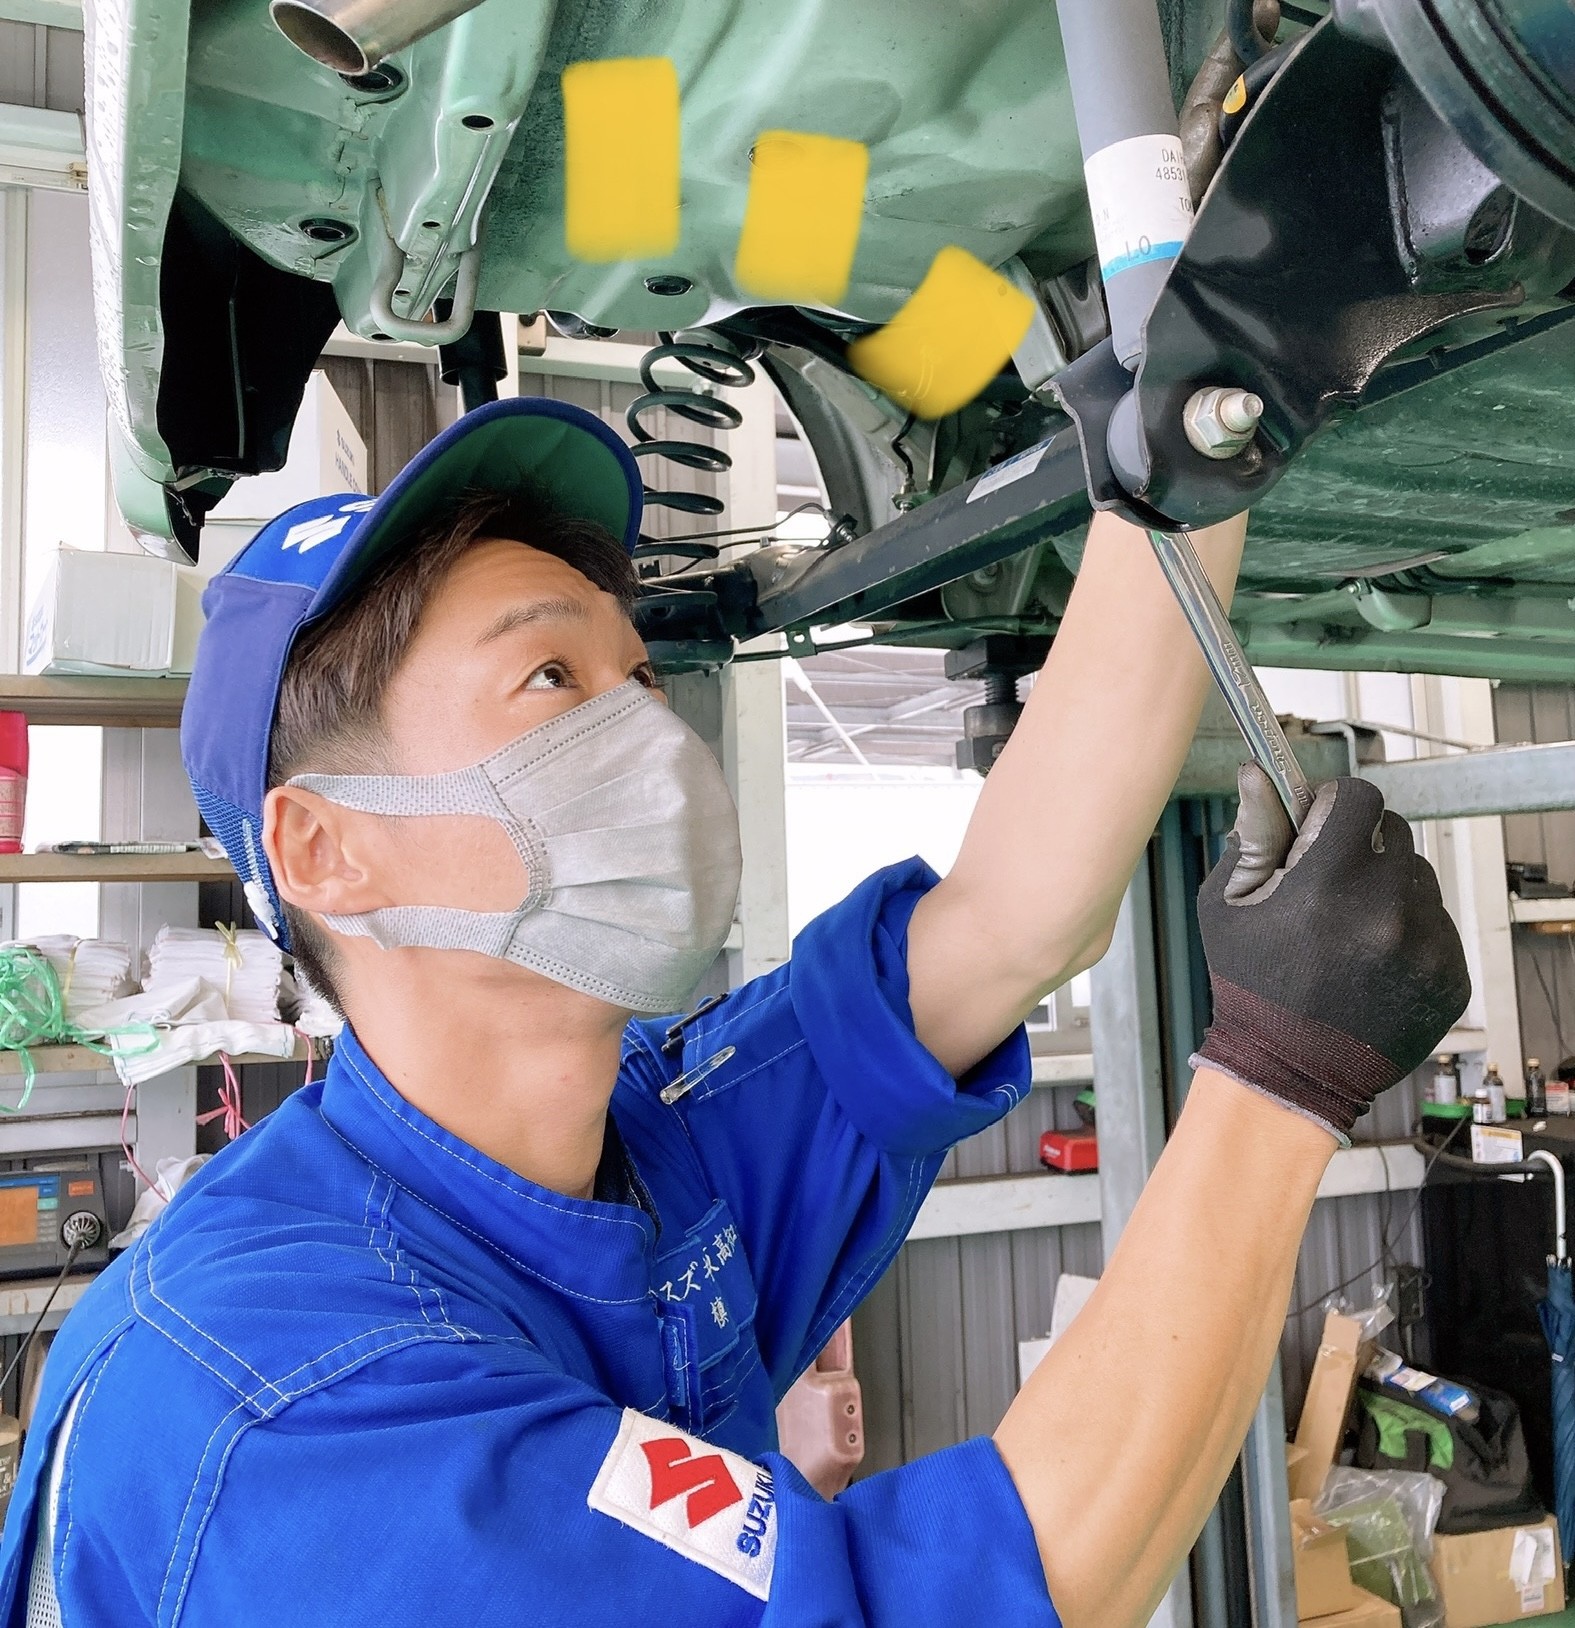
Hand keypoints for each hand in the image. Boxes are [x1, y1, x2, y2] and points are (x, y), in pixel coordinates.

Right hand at [1193, 765, 1470, 1141]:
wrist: (1289, 1072)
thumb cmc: (1250, 988)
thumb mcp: (1230, 905)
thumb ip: (1254, 834)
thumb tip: (1258, 775)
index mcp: (1327, 882)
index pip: (1359, 798)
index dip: (1335, 805)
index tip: (1321, 824)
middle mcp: (1386, 908)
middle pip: (1394, 833)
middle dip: (1360, 848)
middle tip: (1329, 887)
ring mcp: (1425, 944)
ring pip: (1418, 879)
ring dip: (1387, 891)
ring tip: (1348, 934)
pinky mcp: (1450, 975)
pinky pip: (1437, 925)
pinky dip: (1409, 934)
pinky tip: (1371, 964)